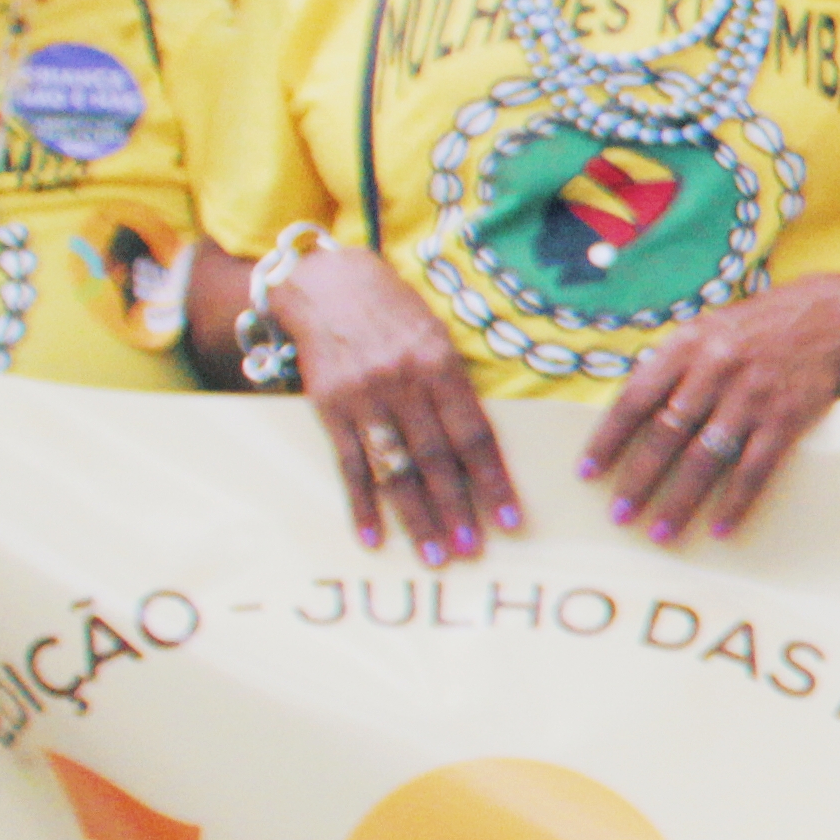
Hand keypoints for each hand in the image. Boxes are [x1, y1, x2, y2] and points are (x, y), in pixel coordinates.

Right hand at [267, 244, 525, 563]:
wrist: (327, 285)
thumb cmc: (394, 315)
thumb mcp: (436, 339)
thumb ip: (455, 389)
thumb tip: (480, 448)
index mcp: (441, 367)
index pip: (475, 435)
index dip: (494, 481)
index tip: (512, 520)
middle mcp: (403, 384)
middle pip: (437, 459)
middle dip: (457, 509)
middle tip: (472, 550)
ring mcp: (364, 398)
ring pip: (395, 468)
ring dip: (416, 517)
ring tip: (434, 555)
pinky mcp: (328, 407)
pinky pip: (349, 463)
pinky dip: (361, 503)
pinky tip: (373, 536)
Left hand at [579, 273, 839, 546]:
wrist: (829, 315)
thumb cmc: (757, 326)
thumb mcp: (706, 330)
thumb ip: (671, 367)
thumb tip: (633, 412)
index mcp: (687, 346)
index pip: (635, 399)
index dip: (607, 438)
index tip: (588, 473)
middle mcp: (716, 370)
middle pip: (667, 435)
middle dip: (639, 479)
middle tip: (620, 515)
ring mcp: (753, 397)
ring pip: (706, 458)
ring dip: (680, 500)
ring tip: (660, 532)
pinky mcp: (787, 418)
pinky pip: (755, 469)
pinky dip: (737, 501)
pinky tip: (720, 527)